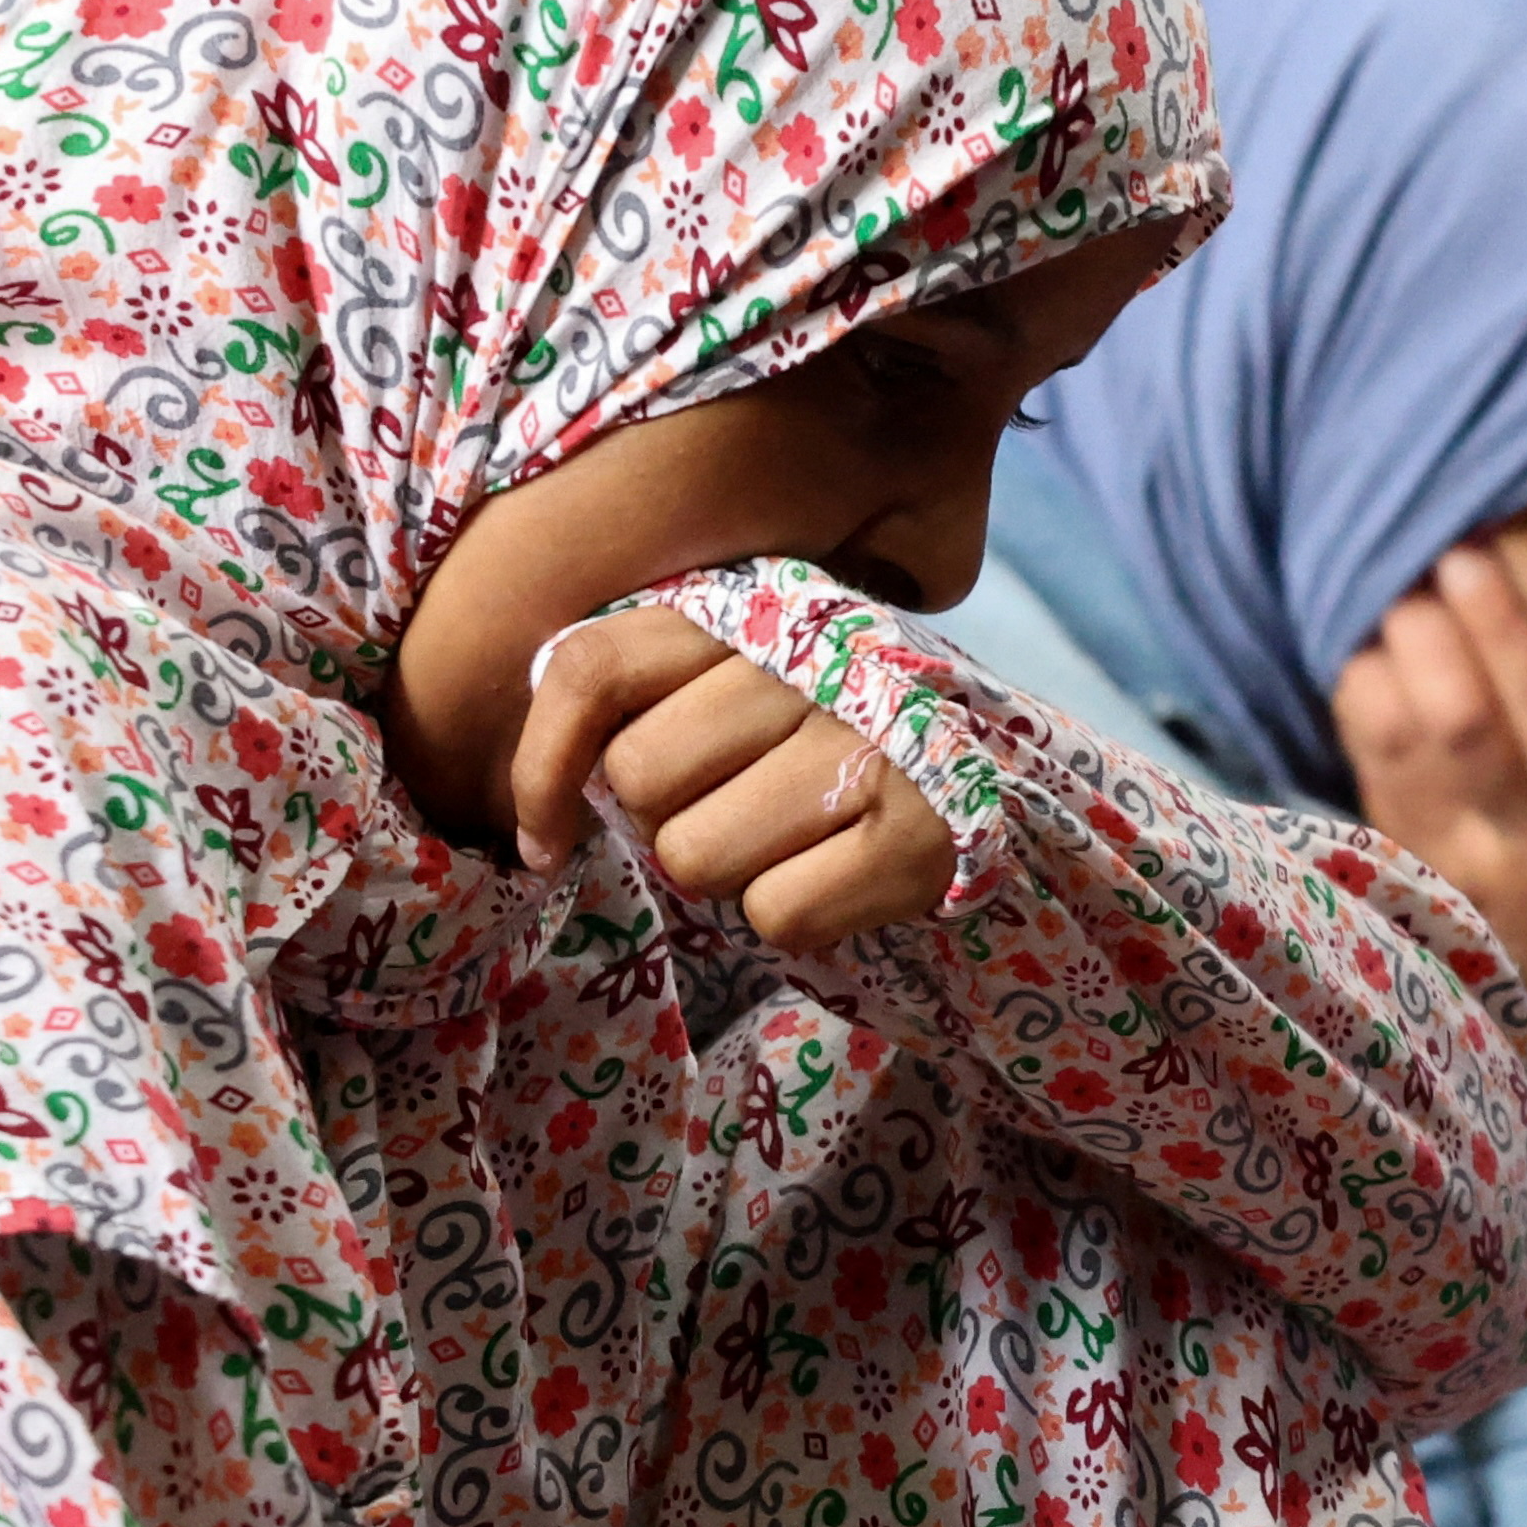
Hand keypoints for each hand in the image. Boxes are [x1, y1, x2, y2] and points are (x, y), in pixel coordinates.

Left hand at [507, 608, 961, 948]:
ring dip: (732, 875)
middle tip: (734, 815)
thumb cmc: (820, 741)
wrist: (984, 779)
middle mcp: (808, 660)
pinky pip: (774, 912)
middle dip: (668, 824)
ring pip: (695, 857)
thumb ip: (641, 697)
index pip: (595, 669)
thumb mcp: (730, 685)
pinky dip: (796, 914)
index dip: (542, 767)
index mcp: (746, 612)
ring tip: (792, 842)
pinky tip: (839, 875)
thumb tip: (542, 806)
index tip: (546, 841)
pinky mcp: (917, 832)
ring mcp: (868, 742)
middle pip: (640, 779)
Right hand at [1332, 543, 1526, 1102]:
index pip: (1393, 756)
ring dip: (1512, 635)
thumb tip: (1361, 682)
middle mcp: (1526, 856)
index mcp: (1459, 868)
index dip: (1372, 674)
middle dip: (1432, 636)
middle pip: (1463, 731)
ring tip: (1477, 559)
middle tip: (1419, 562)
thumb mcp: (1463, 891)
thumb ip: (1415, 803)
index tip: (1372, 610)